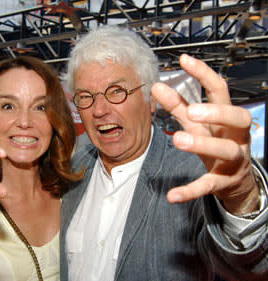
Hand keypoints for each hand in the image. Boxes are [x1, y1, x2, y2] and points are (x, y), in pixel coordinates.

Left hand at [151, 54, 258, 214]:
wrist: (235, 179)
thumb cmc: (215, 142)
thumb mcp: (197, 124)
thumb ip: (178, 106)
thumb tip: (157, 86)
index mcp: (227, 117)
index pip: (220, 90)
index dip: (204, 75)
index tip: (184, 61)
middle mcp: (235, 136)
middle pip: (237, 119)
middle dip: (216, 113)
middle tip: (192, 111)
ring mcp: (233, 160)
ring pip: (226, 151)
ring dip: (203, 144)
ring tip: (178, 139)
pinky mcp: (223, 182)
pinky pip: (208, 185)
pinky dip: (190, 190)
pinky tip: (171, 195)